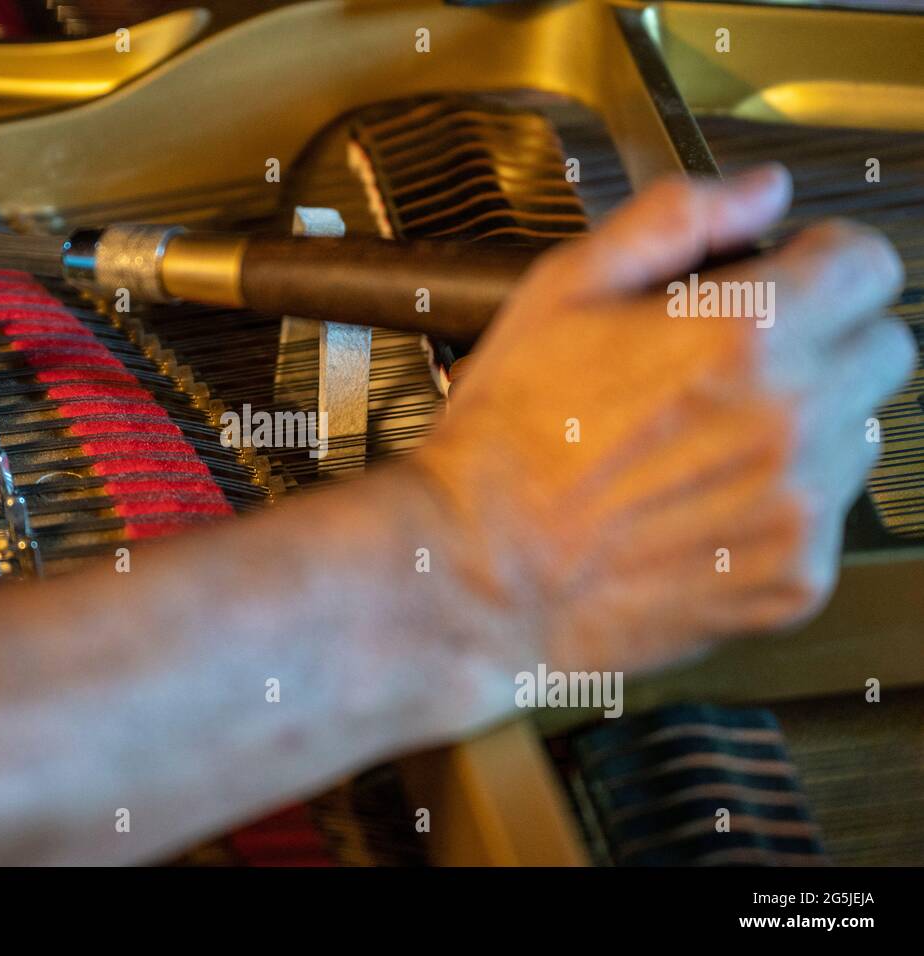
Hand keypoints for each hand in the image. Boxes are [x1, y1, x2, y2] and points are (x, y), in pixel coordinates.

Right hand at [405, 164, 914, 677]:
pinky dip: (778, 509)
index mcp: (747, 334)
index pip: (870, 266)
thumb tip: (759, 191)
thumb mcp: (561, 291)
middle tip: (738, 368)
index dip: (820, 264)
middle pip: (882, 349)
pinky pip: (823, 520)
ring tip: (705, 444)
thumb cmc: (506, 438)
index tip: (787, 284)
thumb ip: (673, 220)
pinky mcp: (792, 576)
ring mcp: (799, 506)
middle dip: (824, 342)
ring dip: (804, 427)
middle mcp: (791, 419)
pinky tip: (701, 504)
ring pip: (856, 435)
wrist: (480, 569)